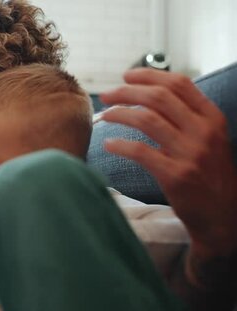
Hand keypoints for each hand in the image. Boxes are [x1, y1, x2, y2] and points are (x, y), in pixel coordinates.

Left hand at [99, 68, 236, 290]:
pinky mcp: (176, 175)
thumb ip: (186, 118)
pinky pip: (140, 152)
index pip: (179, 84)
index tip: (127, 76)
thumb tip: (149, 94)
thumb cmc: (208, 175)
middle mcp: (204, 132)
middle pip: (158, 98)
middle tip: (107, 95)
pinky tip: (109, 144)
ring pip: (147, 120)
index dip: (149, 76)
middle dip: (127, 92)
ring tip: (104, 115)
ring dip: (119, 114)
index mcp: (212, 118)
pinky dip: (120, 145)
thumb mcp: (208, 140)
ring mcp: (191, 154)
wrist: (223, 216)